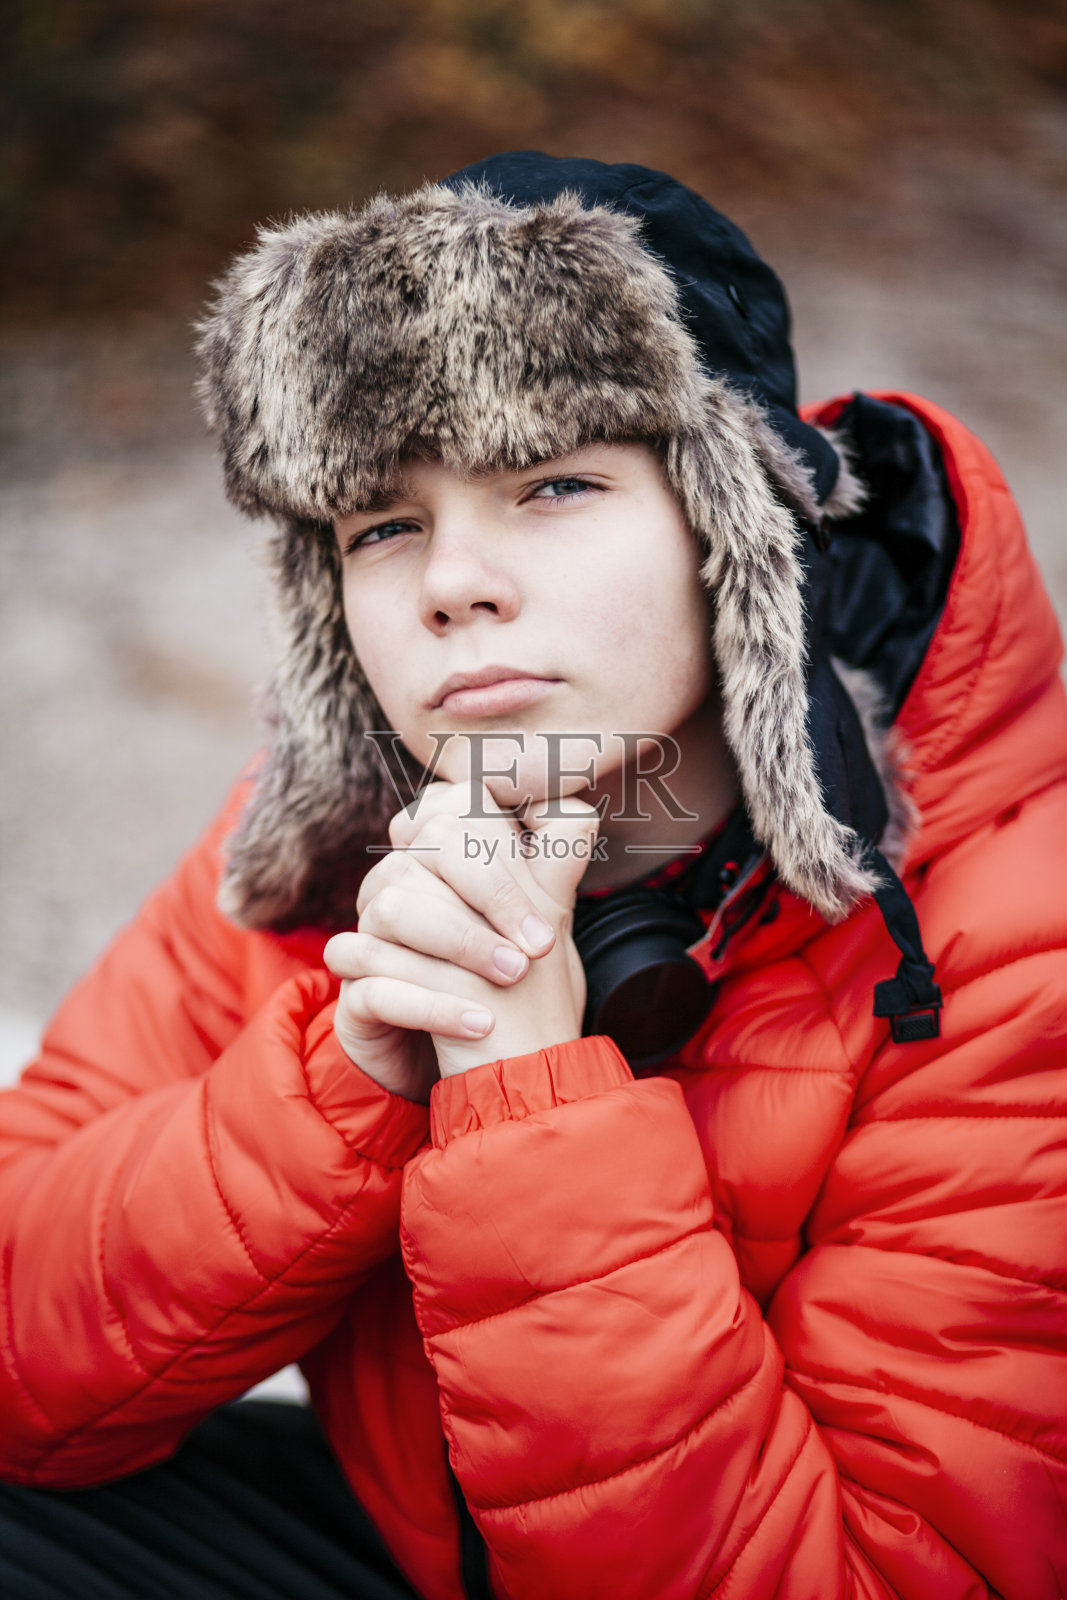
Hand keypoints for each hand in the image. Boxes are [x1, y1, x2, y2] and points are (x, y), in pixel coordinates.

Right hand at [324, 781, 598, 1097]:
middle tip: (540, 943)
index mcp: (432, 866)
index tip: (547, 887)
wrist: (479, 1071)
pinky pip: (375, 986)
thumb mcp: (537, 927)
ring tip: (512, 977)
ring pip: (391, 910)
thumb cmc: (507, 989)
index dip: (497, 841)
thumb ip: (550, 866)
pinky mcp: (353, 999)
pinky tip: (480, 1023)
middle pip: (419, 854)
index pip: (447, 814)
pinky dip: (432, 1005)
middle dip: (489, 893)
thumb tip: (576, 808)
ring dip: (461, 943)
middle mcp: (391, 894)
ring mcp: (365, 942)